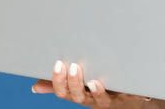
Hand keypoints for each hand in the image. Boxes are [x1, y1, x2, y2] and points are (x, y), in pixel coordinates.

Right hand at [31, 60, 159, 107]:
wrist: (125, 99)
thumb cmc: (97, 88)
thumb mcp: (77, 85)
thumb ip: (59, 84)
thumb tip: (35, 87)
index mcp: (77, 94)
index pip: (62, 91)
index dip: (58, 81)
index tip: (58, 64)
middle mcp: (90, 99)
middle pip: (78, 96)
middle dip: (75, 83)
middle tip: (74, 67)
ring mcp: (107, 100)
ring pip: (100, 100)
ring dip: (97, 91)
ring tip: (94, 82)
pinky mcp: (124, 98)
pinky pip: (126, 97)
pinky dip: (127, 93)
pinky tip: (128, 86)